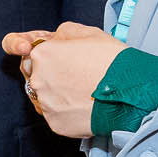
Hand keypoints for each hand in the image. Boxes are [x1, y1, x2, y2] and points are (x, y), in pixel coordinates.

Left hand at [1, 22, 127, 138]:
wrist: (131, 93)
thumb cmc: (112, 60)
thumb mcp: (88, 32)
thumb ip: (62, 33)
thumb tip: (54, 39)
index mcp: (42, 54)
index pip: (26, 51)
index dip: (37, 51)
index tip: (47, 55)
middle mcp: (37, 79)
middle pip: (36, 75)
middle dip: (50, 74)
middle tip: (76, 75)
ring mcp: (45, 104)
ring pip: (45, 97)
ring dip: (58, 94)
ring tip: (84, 91)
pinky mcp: (55, 124)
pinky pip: (55, 116)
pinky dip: (67, 112)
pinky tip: (85, 106)